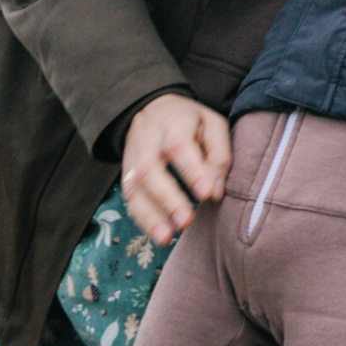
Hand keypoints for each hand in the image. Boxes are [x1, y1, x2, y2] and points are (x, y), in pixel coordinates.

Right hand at [121, 93, 231, 245]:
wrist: (153, 108)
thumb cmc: (191, 122)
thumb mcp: (212, 125)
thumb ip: (219, 155)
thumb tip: (215, 191)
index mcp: (174, 121)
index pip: (178, 144)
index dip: (191, 170)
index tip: (205, 194)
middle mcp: (147, 138)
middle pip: (149, 166)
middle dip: (167, 197)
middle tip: (186, 221)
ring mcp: (132, 156)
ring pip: (133, 185)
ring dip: (149, 215)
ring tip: (167, 237)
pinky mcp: (126, 173)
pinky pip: (128, 198)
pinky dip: (142, 219)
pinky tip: (158, 235)